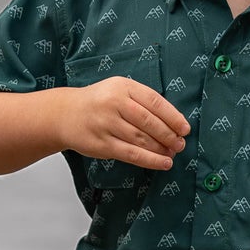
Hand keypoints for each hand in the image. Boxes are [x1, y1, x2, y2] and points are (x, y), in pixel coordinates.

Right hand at [62, 78, 189, 170]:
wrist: (65, 114)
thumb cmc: (99, 103)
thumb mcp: (119, 90)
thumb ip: (142, 101)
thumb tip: (173, 122)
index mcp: (123, 87)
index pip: (154, 101)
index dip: (173, 117)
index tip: (185, 128)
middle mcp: (114, 103)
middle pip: (149, 122)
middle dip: (169, 135)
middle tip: (180, 143)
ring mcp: (106, 124)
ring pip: (141, 139)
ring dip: (161, 148)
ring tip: (172, 153)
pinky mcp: (102, 144)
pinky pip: (131, 154)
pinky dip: (150, 160)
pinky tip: (163, 162)